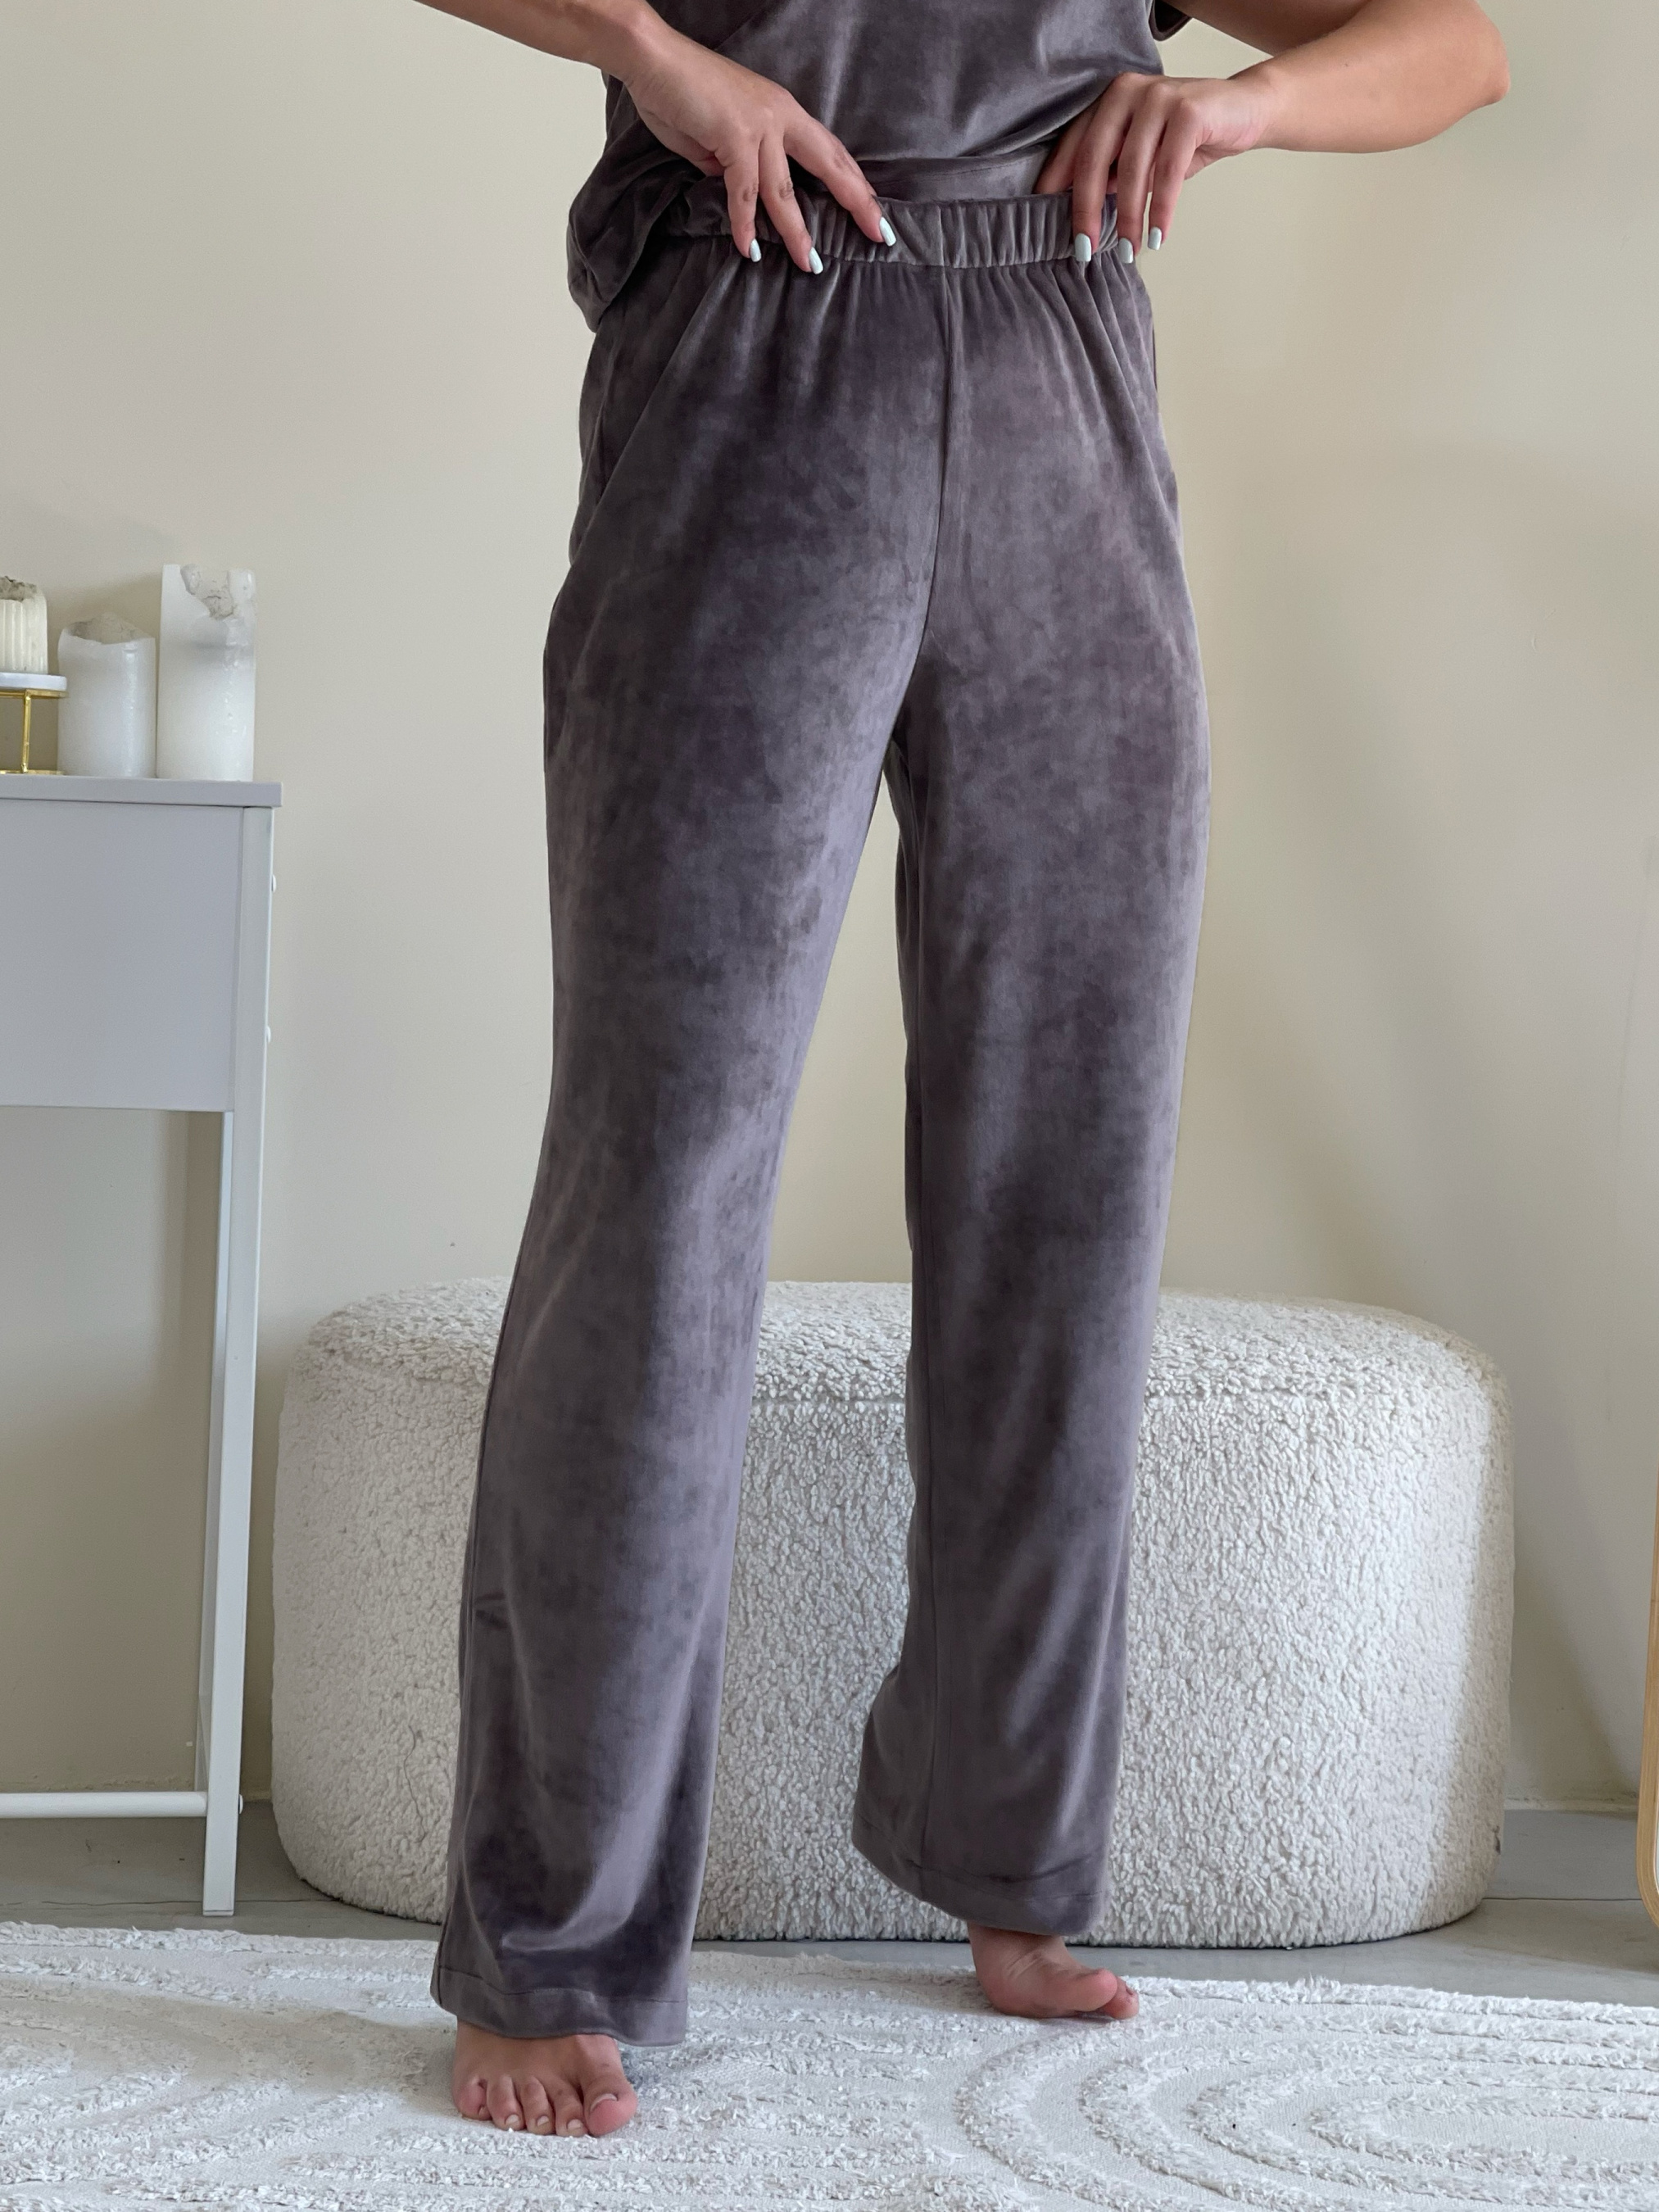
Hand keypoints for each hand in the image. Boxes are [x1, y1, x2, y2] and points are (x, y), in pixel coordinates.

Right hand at [621, 20, 889, 270]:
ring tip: (810, 264)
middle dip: (856, 201)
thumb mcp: (720, 139)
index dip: (854, 181)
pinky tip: (749, 249)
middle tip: (880, 235)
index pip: (829, 151)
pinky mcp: (734, 135)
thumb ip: (737, 167)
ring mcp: (759, 125)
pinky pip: (743, 191)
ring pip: (784, 189)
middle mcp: (780, 116)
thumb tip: (743, 197)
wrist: (654, 59)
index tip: (874, 210)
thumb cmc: (683, 94)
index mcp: (783, 112)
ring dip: (797, 231)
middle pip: (829, 164)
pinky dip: (744, 223)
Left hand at [1035, 72, 1275, 258]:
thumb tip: (1079, 213)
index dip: (1058, 187)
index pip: (1074, 146)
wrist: (1244, 111)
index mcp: (1109, 99)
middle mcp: (1128, 91)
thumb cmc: (1188, 138)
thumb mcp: (1142, 157)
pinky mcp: (1189, 111)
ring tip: (1129, 251)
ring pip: (1131, 168)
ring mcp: (1159, 96)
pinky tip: (1158, 235)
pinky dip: (1161, 208)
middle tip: (1084, 250)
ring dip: (1128, 217)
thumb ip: (1112, 173)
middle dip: (1085, 210)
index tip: (1047, 226)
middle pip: (1094, 157)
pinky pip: (1167, 170)